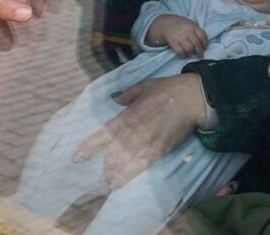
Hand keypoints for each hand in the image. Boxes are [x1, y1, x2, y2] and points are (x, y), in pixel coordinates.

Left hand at [74, 74, 205, 187]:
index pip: (103, 134)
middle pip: (113, 153)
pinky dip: (129, 175)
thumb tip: (115, 99)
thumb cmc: (169, 89)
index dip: (89, 147)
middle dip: (106, 165)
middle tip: (100, 175)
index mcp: (127, 116)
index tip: (77, 157)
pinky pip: (140, 165)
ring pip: (124, 162)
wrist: (192, 98)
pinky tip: (120, 183)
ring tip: (108, 183)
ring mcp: (145, 142)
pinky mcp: (159, 150)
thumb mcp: (145, 86)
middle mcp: (133, 131)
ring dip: (114, 173)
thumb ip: (128, 95)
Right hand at [146, 14, 207, 56]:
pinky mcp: (173, 42)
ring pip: (189, 49)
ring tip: (191, 54)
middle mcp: (187, 32)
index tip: (205, 48)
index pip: (202, 36)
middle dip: (200, 51)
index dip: (205, 43)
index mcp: (192, 26)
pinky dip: (183, 55)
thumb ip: (197, 31)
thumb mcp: (190, 24)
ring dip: (192, 53)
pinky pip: (180, 52)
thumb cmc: (180, 25)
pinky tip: (184, 54)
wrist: (165, 24)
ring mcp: (179, 37)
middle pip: (196, 43)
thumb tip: (204, 43)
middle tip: (200, 56)